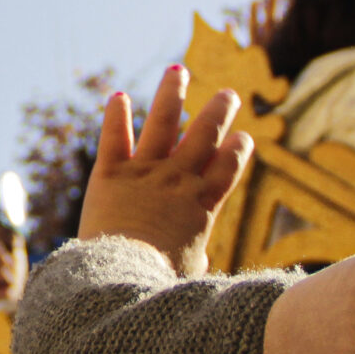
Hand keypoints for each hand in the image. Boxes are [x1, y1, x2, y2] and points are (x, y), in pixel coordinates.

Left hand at [75, 65, 251, 275]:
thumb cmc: (160, 283)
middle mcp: (179, 180)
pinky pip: (115, 136)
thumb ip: (196, 259)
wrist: (123, 276)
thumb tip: (200, 265)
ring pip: (164, 121)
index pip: (229, 166)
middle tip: (228, 94)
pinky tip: (118, 95)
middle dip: (219, 111)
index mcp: (204, 204)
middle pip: (205, 134)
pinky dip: (116, 114)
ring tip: (177, 70)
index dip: (238, 149)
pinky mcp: (111, 172)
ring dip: (172, 93)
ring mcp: (146, 171)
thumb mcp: (190, 273)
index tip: (243, 137)